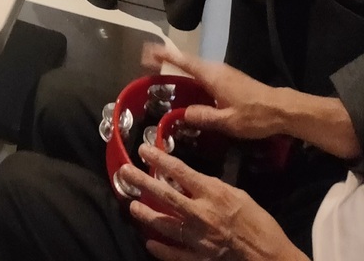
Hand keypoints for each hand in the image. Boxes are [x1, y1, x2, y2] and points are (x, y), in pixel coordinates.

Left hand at [122, 145, 306, 260]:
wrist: (273, 259)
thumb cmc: (260, 223)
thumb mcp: (238, 194)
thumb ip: (211, 187)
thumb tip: (190, 180)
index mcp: (213, 194)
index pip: (179, 172)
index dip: (158, 159)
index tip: (143, 150)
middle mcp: (201, 214)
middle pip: (165, 195)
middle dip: (142, 181)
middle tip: (125, 172)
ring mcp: (199, 239)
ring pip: (165, 224)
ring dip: (146, 214)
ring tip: (132, 206)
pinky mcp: (201, 259)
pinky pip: (176, 254)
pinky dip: (161, 249)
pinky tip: (150, 243)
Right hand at [142, 44, 281, 140]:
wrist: (284, 110)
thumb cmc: (255, 115)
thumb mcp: (228, 122)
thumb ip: (204, 117)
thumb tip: (183, 114)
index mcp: (211, 76)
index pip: (182, 61)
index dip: (164, 56)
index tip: (147, 51)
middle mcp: (215, 69)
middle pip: (187, 61)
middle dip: (168, 60)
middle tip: (149, 64)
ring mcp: (224, 73)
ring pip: (196, 68)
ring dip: (180, 69)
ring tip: (165, 75)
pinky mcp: (230, 79)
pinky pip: (204, 74)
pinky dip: (192, 77)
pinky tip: (190, 89)